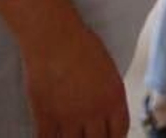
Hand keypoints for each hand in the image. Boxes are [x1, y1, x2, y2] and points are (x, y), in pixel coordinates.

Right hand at [22, 21, 128, 136]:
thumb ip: (108, 95)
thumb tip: (106, 114)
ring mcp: (69, 117)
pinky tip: (51, 136)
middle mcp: (94, 112)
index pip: (119, 132)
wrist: (54, 37)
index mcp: (114, 98)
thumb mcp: (107, 71)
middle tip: (87, 136)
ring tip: (70, 135)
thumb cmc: (82, 46)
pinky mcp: (46, 116)